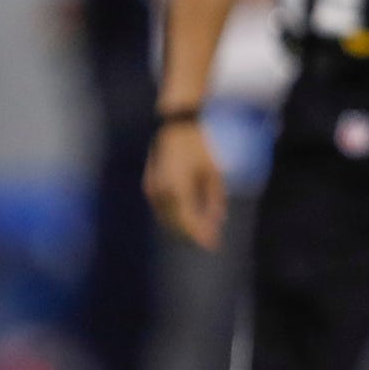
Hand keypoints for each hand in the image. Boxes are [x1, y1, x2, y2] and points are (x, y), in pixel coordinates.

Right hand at [146, 117, 227, 247]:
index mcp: (178, 188)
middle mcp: (162, 191)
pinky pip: (163, 209)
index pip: (189, 221)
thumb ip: (216, 198)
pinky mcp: (150, 185)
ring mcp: (153, 189)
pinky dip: (176, 217)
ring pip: (168, 220)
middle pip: (177, 225)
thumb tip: (218, 220)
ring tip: (203, 230)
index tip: (214, 245)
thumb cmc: (198, 145)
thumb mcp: (213, 171)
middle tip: (212, 239)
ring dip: (184, 228)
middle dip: (194, 234)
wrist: (174, 124)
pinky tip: (191, 217)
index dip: (202, 236)